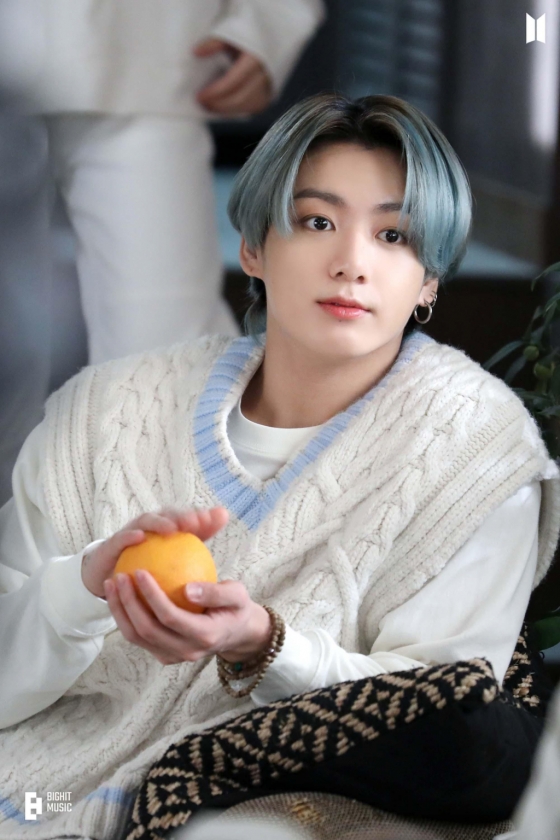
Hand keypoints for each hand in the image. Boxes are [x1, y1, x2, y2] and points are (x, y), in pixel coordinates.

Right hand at [81, 507, 228, 598]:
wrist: (113, 577)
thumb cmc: (148, 574)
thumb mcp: (174, 568)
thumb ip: (197, 559)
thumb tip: (223, 570)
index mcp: (170, 530)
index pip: (191, 518)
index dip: (205, 515)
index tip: (220, 518)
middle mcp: (152, 526)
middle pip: (171, 514)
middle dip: (184, 514)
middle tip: (197, 521)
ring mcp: (132, 531)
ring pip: (148, 520)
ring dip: (160, 521)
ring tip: (172, 528)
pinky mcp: (113, 542)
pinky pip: (122, 537)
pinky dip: (130, 535)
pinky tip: (140, 538)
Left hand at [103, 575, 271, 665]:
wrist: (236, 633)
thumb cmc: (236, 607)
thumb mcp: (238, 595)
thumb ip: (217, 592)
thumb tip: (188, 589)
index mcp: (205, 636)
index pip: (171, 617)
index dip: (152, 596)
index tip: (140, 570)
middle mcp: (186, 651)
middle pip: (148, 630)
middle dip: (128, 603)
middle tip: (119, 575)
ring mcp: (173, 656)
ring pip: (137, 637)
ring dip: (120, 611)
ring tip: (111, 584)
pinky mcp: (163, 655)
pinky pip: (138, 638)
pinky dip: (124, 617)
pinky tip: (119, 594)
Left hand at [194, 38, 272, 114]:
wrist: (266, 43)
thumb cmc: (245, 38)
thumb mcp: (230, 34)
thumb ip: (214, 43)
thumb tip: (196, 52)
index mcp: (255, 59)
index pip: (233, 81)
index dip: (216, 91)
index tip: (200, 96)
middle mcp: (264, 75)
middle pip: (239, 98)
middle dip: (218, 104)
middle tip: (202, 103)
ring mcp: (267, 88)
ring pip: (245, 106)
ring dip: (225, 109)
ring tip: (209, 106)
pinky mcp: (266, 97)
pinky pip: (250, 108)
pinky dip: (235, 110)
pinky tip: (222, 107)